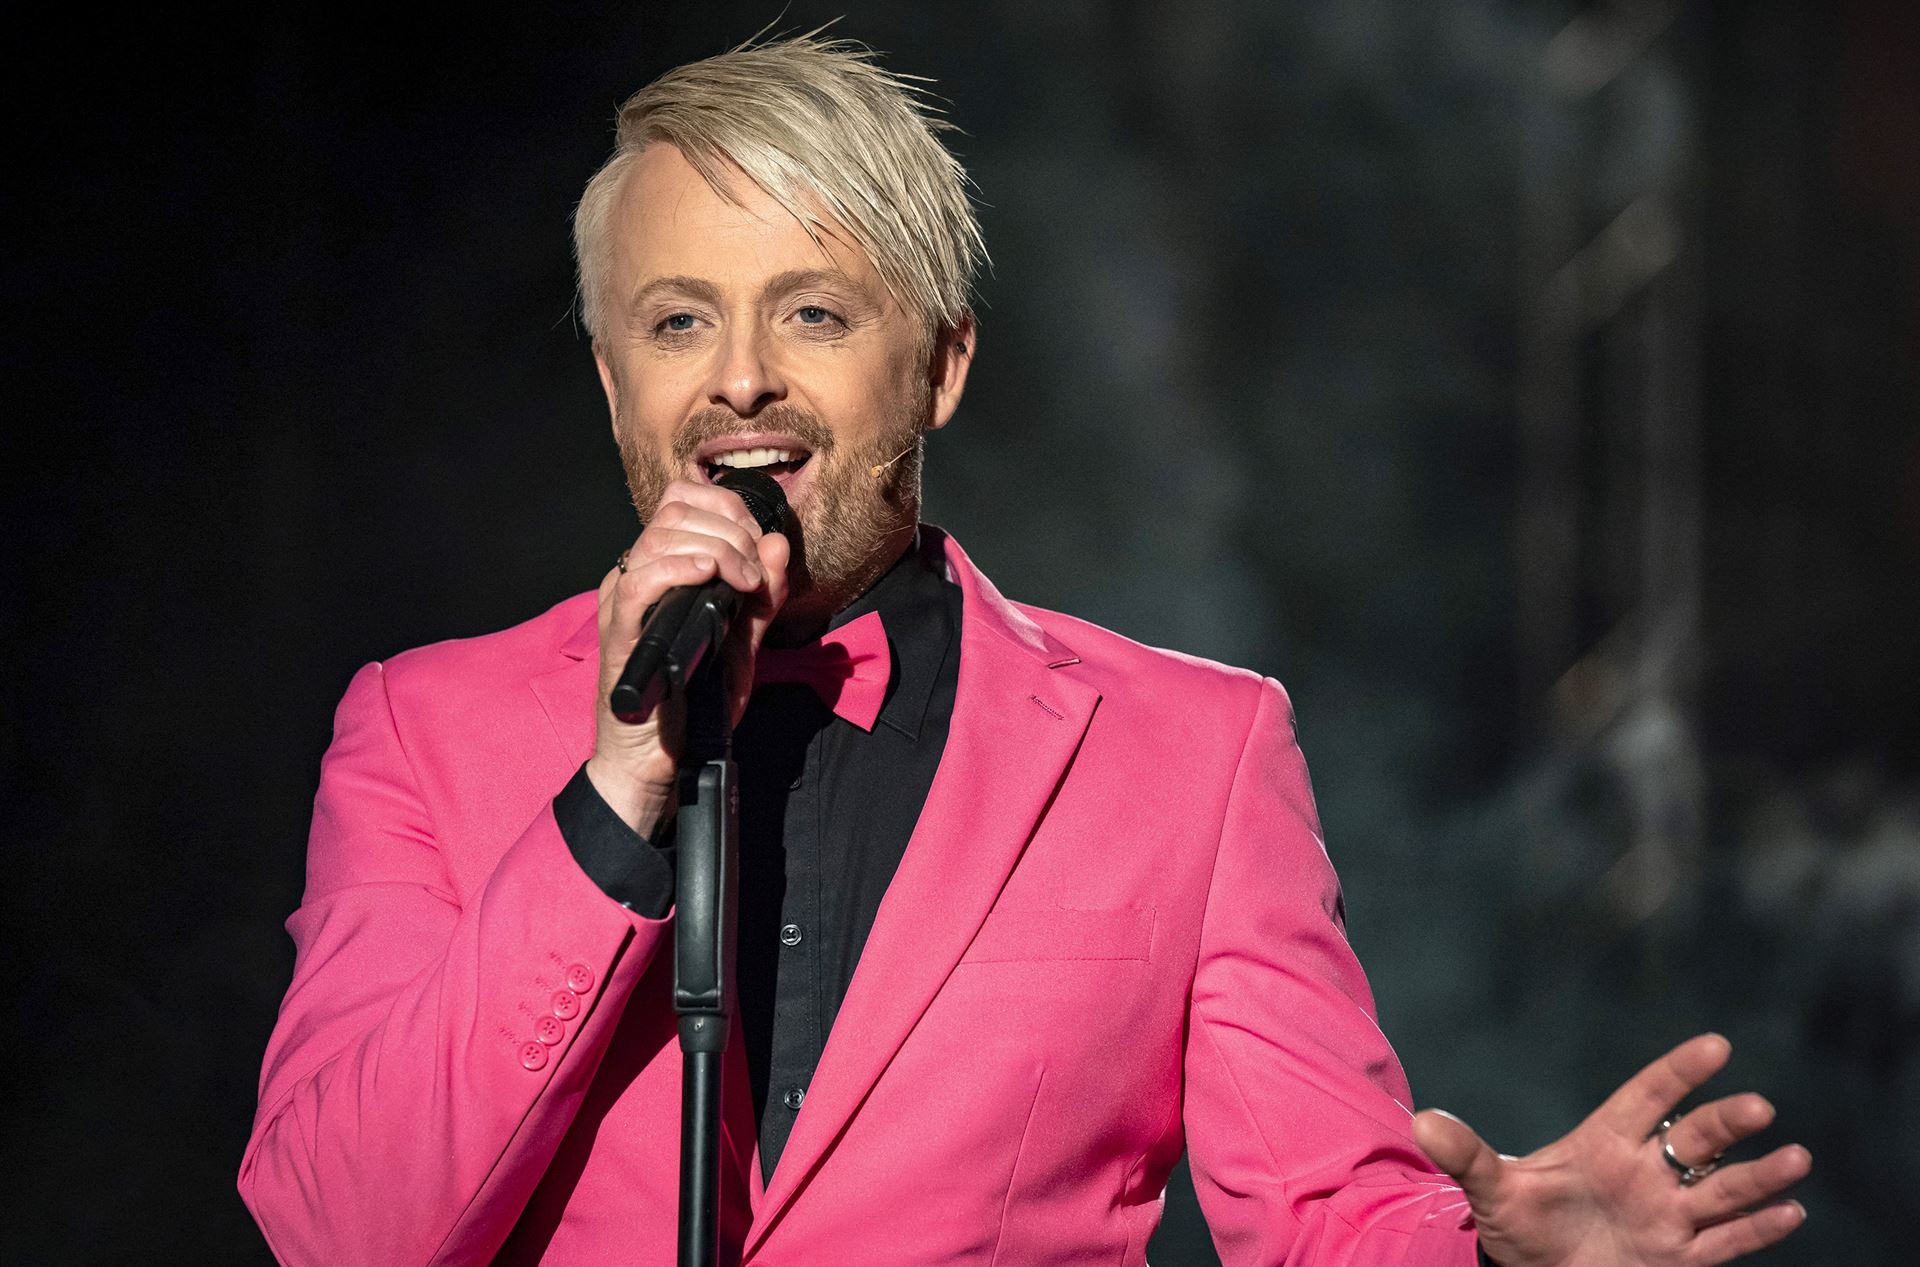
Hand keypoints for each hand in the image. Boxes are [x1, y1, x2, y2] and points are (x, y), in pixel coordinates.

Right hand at [588, 479, 789, 836]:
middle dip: (731, 529)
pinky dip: (678, 569)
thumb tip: (778, 544)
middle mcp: (637, 577)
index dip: (727, 507)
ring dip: (716, 548)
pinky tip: (708, 579)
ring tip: (743, 583)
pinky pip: (638, 581)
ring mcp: (623, 603)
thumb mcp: (742, 643)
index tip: (760, 542)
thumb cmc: (694, 704)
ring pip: (659, 536)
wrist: (661, 762)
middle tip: (756, 571)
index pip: (683, 501)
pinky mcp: (619, 633)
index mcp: (662, 571)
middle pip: (676, 511)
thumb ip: (762, 596)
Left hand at [1414, 1034, 1810, 1266]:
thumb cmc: (1516, 1224)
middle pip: (1693, 1139)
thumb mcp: (1489, 1190)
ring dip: (1758, 1175)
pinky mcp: (1677, 1256)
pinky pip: (1725, 1241)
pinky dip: (1757, 1227)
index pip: (1647, 1096)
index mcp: (1604, 1142)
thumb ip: (1466, 1156)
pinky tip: (1792, 1211)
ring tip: (1797, 1159)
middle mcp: (1644, 1171)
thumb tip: (1421, 1122)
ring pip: (1721, 1189)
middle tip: (1757, 1107)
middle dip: (1725, 1123)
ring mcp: (1665, 1214)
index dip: (1679, 1072)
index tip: (1717, 1045)